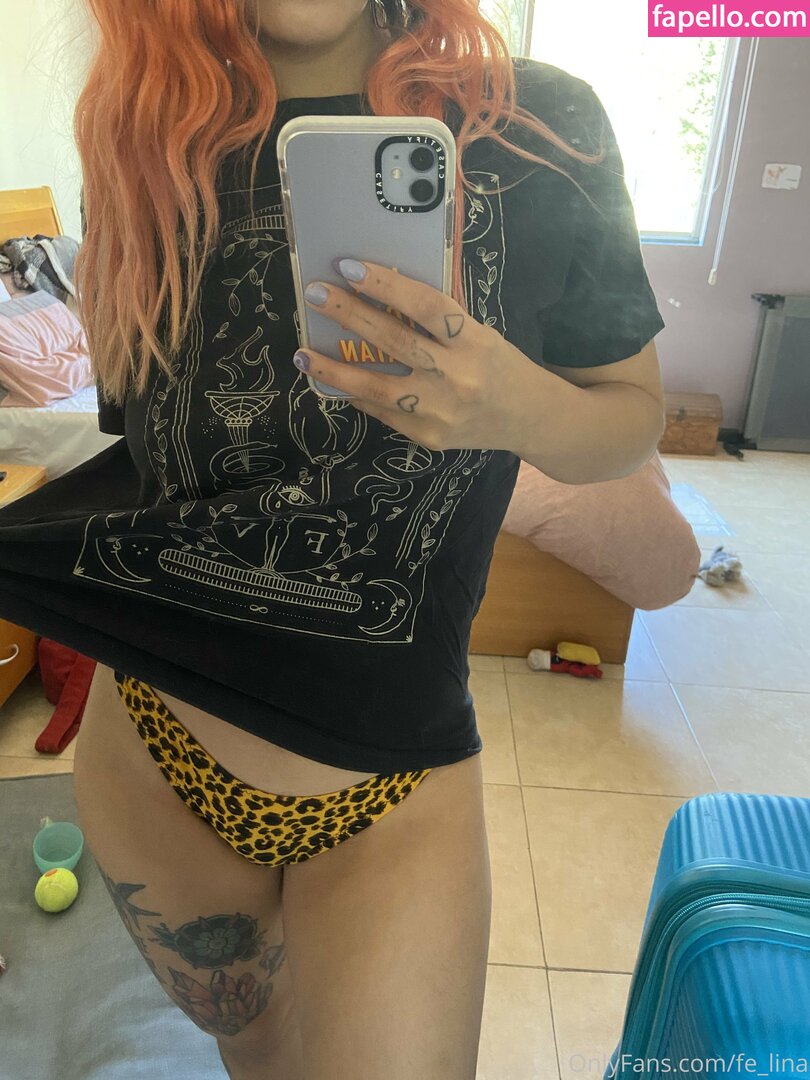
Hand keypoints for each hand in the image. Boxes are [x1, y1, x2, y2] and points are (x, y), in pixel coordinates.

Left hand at [296, 258, 532, 453]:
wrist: (528, 418)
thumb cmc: (498, 365)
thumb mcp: (479, 333)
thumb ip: (438, 319)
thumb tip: (380, 293)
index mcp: (474, 340)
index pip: (425, 307)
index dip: (386, 285)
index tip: (350, 267)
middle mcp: (457, 376)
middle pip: (394, 341)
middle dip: (349, 315)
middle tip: (316, 294)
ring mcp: (440, 411)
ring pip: (376, 387)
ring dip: (334, 369)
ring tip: (302, 353)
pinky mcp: (428, 436)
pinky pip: (383, 412)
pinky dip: (357, 394)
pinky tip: (336, 381)